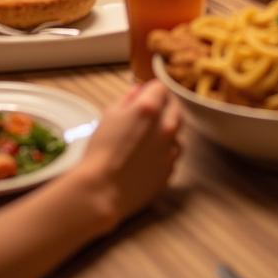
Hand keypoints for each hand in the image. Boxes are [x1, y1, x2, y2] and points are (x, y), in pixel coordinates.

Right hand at [75, 81, 181, 226]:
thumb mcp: (109, 115)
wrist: (102, 190)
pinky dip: (164, 150)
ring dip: (166, 130)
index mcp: (149, 109)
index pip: (161, 87)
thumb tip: (139, 91)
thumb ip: (128, 98)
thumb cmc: (101, 151)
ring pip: (176, 132)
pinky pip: (172, 153)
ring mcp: (171, 149)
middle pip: (175, 107)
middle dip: (164, 107)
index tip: (145, 95)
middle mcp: (166, 126)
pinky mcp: (171, 168)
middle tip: (148, 114)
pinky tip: (147, 157)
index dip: (151, 90)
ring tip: (146, 138)